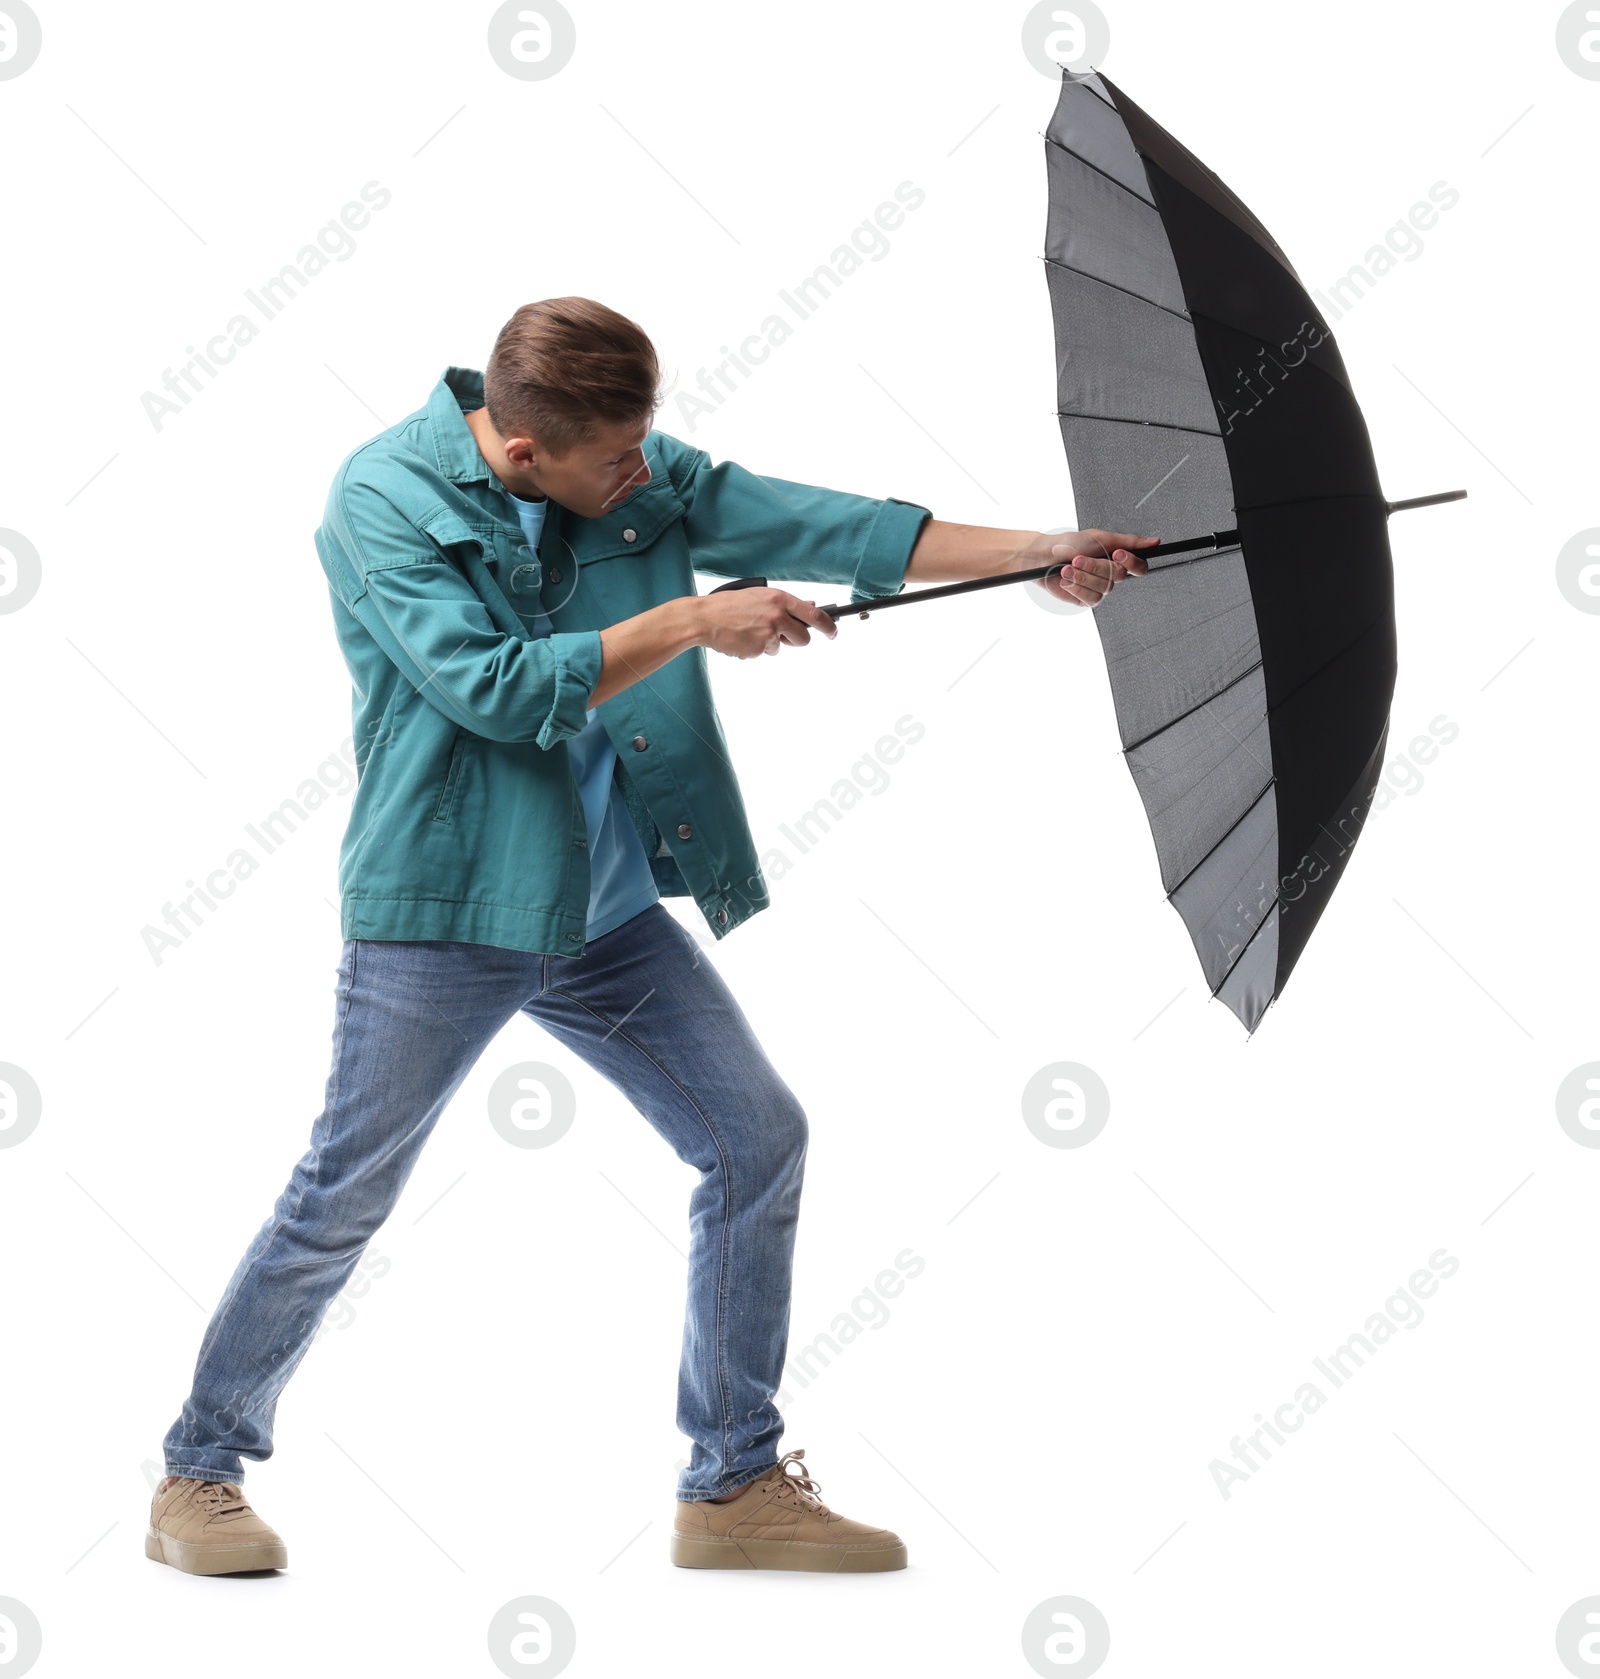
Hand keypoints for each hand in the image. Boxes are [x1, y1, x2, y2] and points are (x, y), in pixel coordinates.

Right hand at [694, 586, 837, 659]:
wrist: (704, 618)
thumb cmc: (729, 605)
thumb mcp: (759, 596)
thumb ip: (784, 603)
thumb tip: (810, 605)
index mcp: (779, 598)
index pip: (814, 614)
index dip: (829, 626)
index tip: (833, 633)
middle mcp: (777, 615)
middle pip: (804, 638)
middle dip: (796, 641)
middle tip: (783, 638)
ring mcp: (768, 633)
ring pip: (782, 648)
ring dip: (772, 644)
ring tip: (751, 632)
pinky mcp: (758, 648)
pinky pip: (765, 653)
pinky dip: (755, 649)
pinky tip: (742, 639)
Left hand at [1028, 529, 1159, 607]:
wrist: (1043, 557)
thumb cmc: (1069, 544)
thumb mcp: (1101, 537)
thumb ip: (1130, 541)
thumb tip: (1155, 542)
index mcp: (1117, 559)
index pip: (1139, 567)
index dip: (1131, 562)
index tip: (1117, 553)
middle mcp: (1111, 575)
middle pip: (1118, 577)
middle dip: (1096, 566)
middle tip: (1078, 558)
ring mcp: (1099, 589)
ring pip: (1104, 588)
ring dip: (1083, 576)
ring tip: (1068, 568)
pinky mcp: (1086, 600)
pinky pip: (1092, 598)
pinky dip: (1077, 587)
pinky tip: (1067, 580)